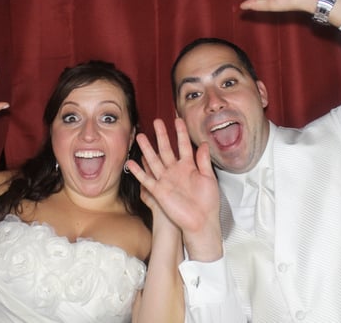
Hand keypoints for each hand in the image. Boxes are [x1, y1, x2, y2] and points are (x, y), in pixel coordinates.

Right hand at [127, 118, 222, 261]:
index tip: (177, 119)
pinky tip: (131, 163)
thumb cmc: (207, 202)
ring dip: (148, 149)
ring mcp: (166, 180)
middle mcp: (176, 171)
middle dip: (162, 135)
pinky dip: (139, 171)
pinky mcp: (159, 191)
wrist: (201, 222)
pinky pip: (147, 179)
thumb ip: (204, 161)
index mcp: (189, 166)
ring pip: (154, 160)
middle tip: (157, 121)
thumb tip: (202, 144)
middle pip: (166, 149)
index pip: (184, 145)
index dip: (181, 132)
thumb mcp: (209, 178)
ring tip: (141, 136)